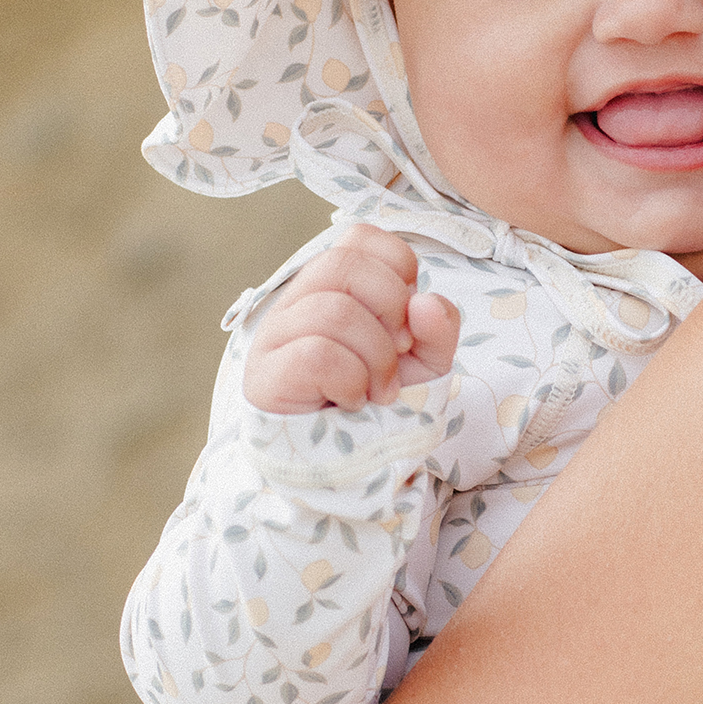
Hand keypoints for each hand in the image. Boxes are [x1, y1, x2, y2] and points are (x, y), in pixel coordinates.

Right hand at [244, 229, 461, 413]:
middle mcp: (298, 300)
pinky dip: (350, 382)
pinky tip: (351, 402)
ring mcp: (275, 336)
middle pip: (343, 262)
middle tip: (398, 353)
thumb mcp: (422, 364)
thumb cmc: (376, 404)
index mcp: (333, 286)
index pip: (361, 237)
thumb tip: (426, 301)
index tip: (406, 319)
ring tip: (379, 391)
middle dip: (390, 308)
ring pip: (333, 311)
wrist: (343, 466)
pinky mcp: (265, 376)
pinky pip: (316, 354)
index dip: (398, 270)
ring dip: (375, 358)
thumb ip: (437, 330)